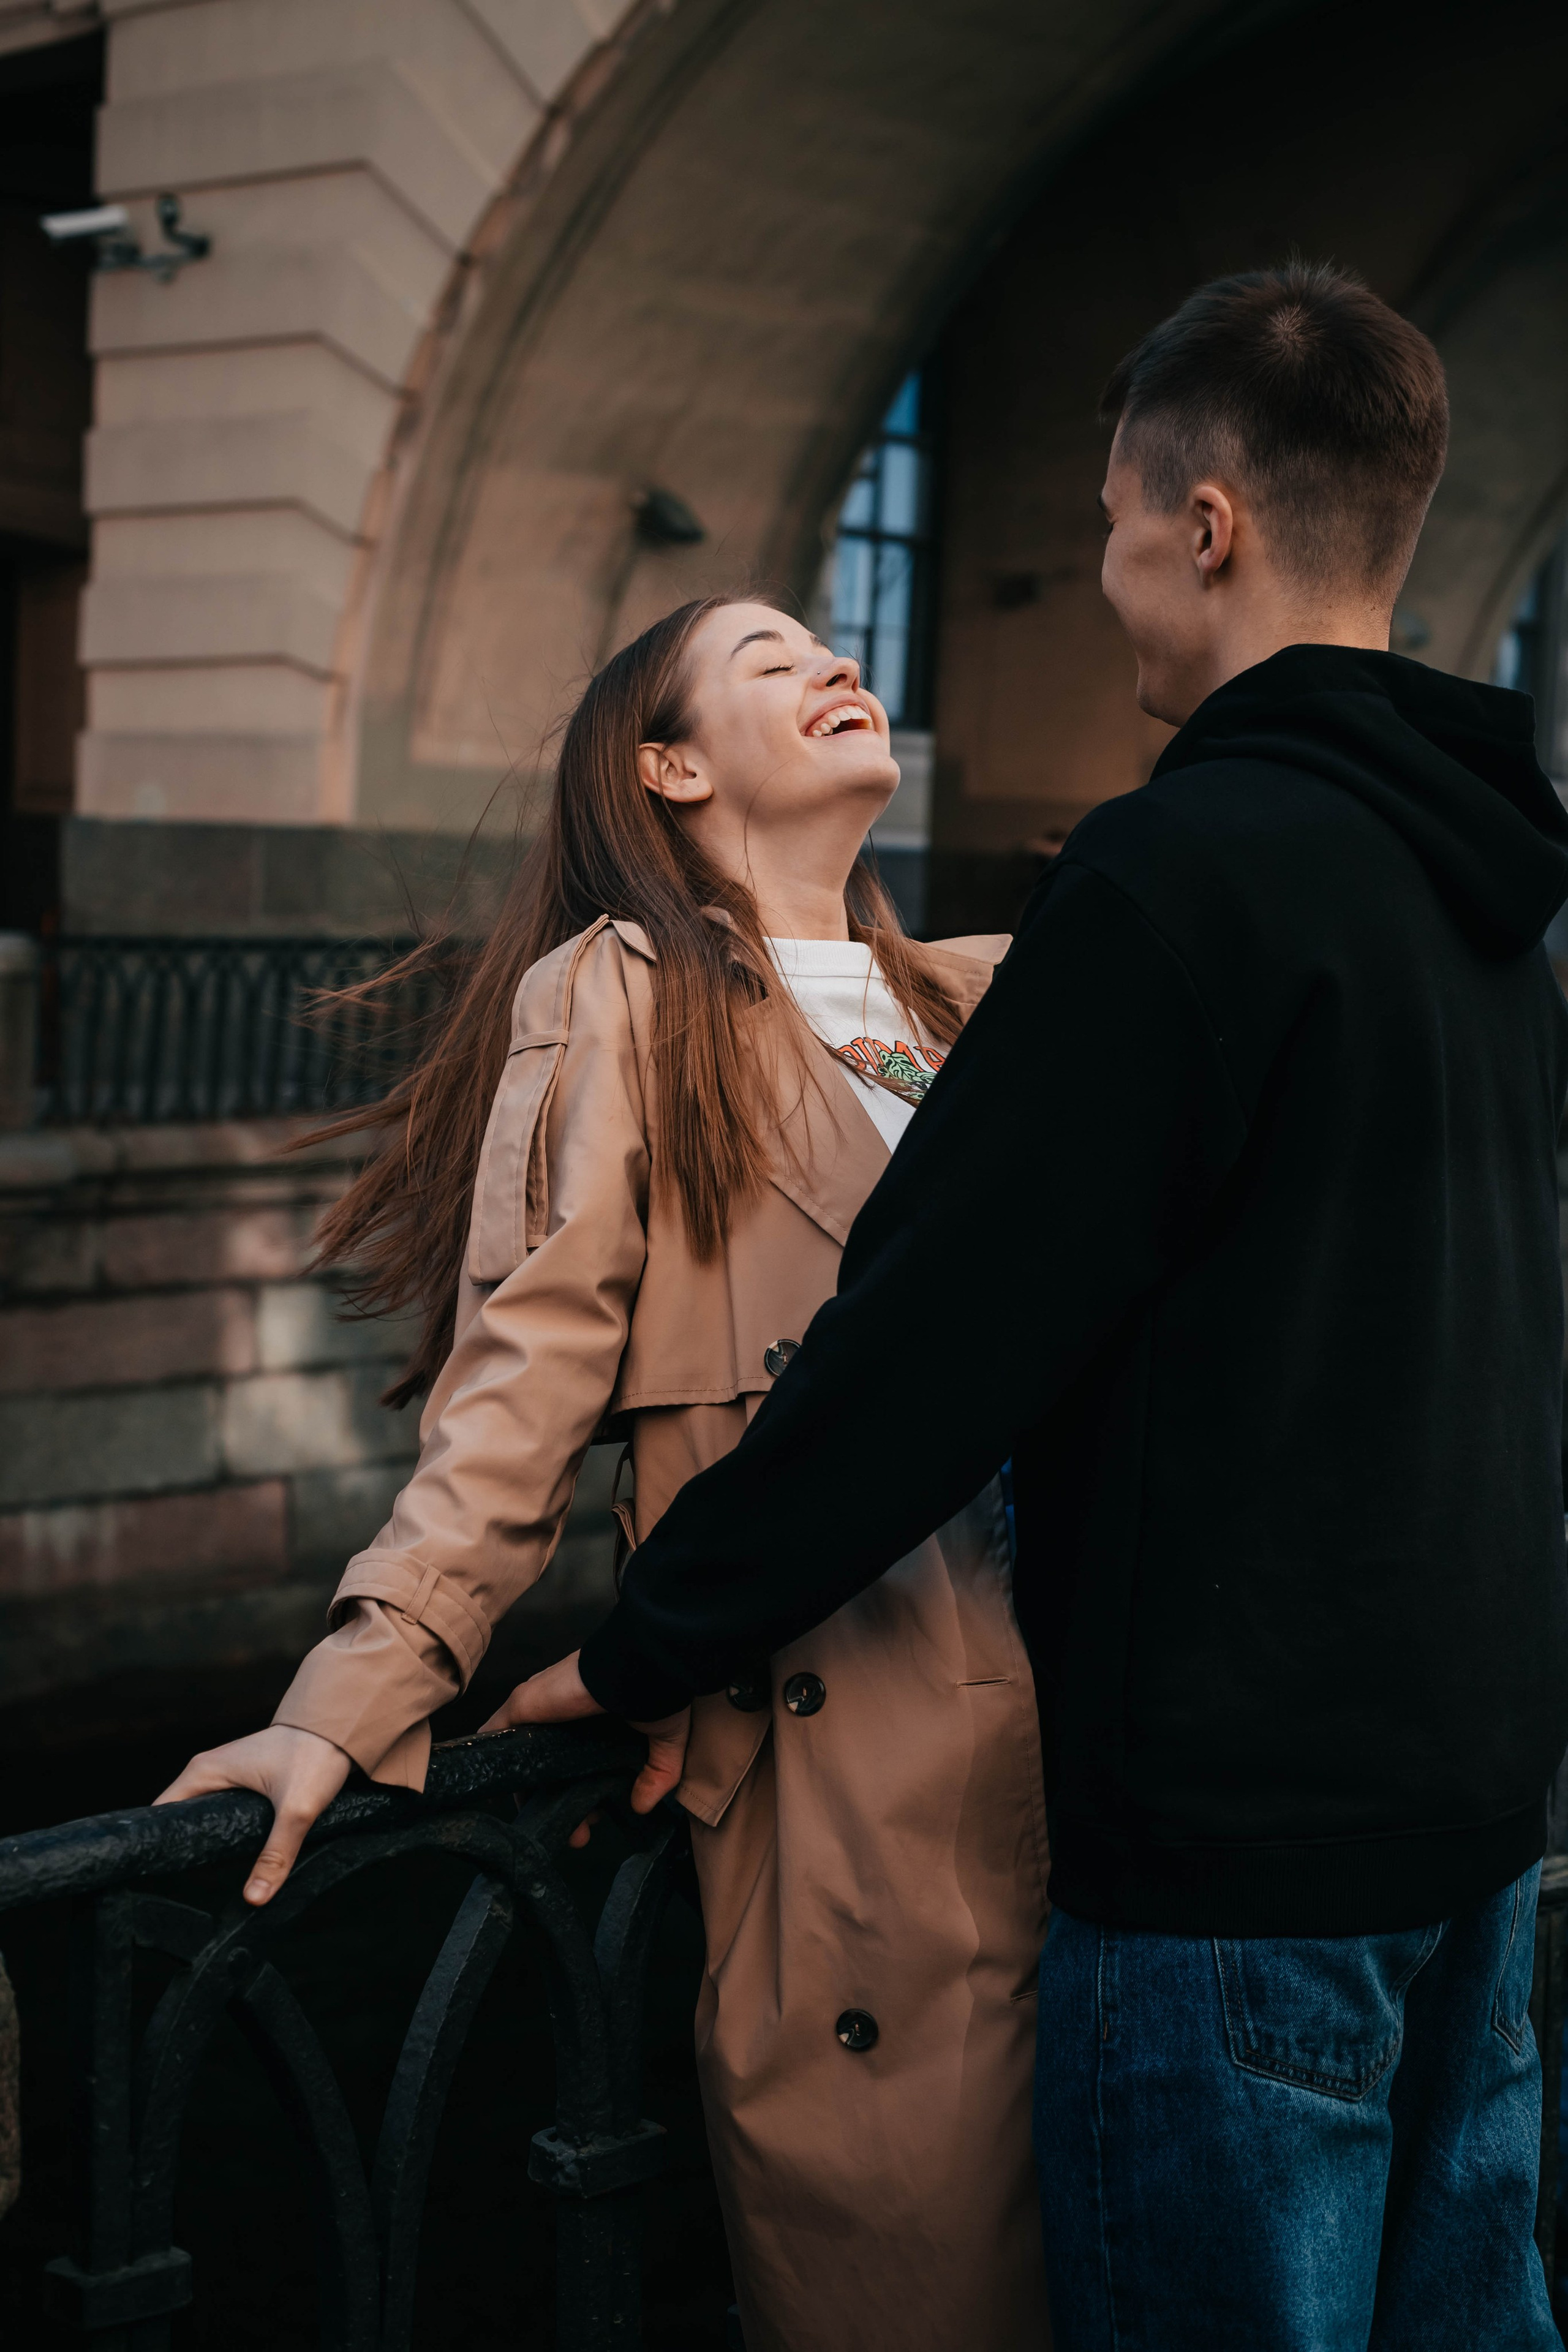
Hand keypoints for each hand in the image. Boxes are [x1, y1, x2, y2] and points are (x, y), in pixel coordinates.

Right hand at [154, 1726, 351, 1906]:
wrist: (341, 1725)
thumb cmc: (315, 1755)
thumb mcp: (296, 1809)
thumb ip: (276, 1854)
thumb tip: (254, 1898)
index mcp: (204, 1771)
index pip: (162, 1812)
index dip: (160, 1844)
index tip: (161, 1875)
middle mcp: (208, 1771)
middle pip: (180, 1818)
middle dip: (183, 1848)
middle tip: (186, 1885)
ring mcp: (225, 1774)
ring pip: (202, 1815)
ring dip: (206, 1841)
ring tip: (208, 1877)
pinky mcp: (243, 1780)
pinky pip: (221, 1811)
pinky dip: (224, 1831)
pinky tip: (232, 1855)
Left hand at [481, 1649, 690, 1842]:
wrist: (640, 1666)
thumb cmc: (657, 1693)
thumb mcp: (665, 1739)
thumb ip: (658, 1774)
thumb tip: (642, 1807)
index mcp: (593, 1722)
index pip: (575, 1765)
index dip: (582, 1796)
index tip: (594, 1821)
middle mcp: (563, 1717)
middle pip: (548, 1769)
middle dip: (559, 1805)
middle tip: (580, 1834)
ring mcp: (540, 1711)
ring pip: (524, 1760)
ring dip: (532, 1795)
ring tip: (558, 1827)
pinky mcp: (522, 1704)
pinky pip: (494, 1736)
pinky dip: (491, 1760)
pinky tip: (498, 1791)